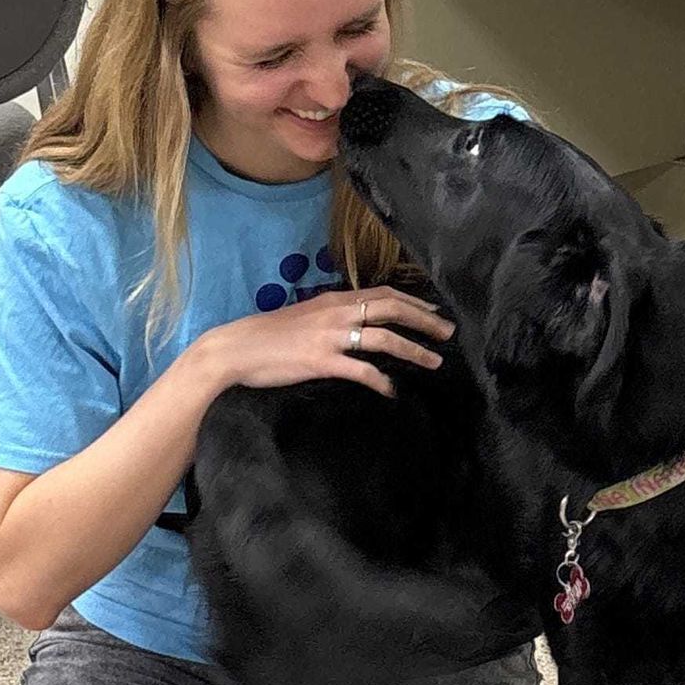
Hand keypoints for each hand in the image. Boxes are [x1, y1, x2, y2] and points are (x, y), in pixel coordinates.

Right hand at [202, 286, 454, 397]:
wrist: (236, 348)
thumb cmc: (269, 335)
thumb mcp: (306, 315)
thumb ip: (333, 316)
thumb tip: (358, 323)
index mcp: (335, 299)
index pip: (384, 293)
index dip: (413, 302)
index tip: (434, 312)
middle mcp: (337, 312)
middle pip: (393, 310)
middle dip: (425, 321)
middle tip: (448, 333)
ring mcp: (331, 336)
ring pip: (385, 339)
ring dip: (414, 350)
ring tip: (433, 362)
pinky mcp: (322, 361)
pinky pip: (361, 371)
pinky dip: (381, 381)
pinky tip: (391, 391)